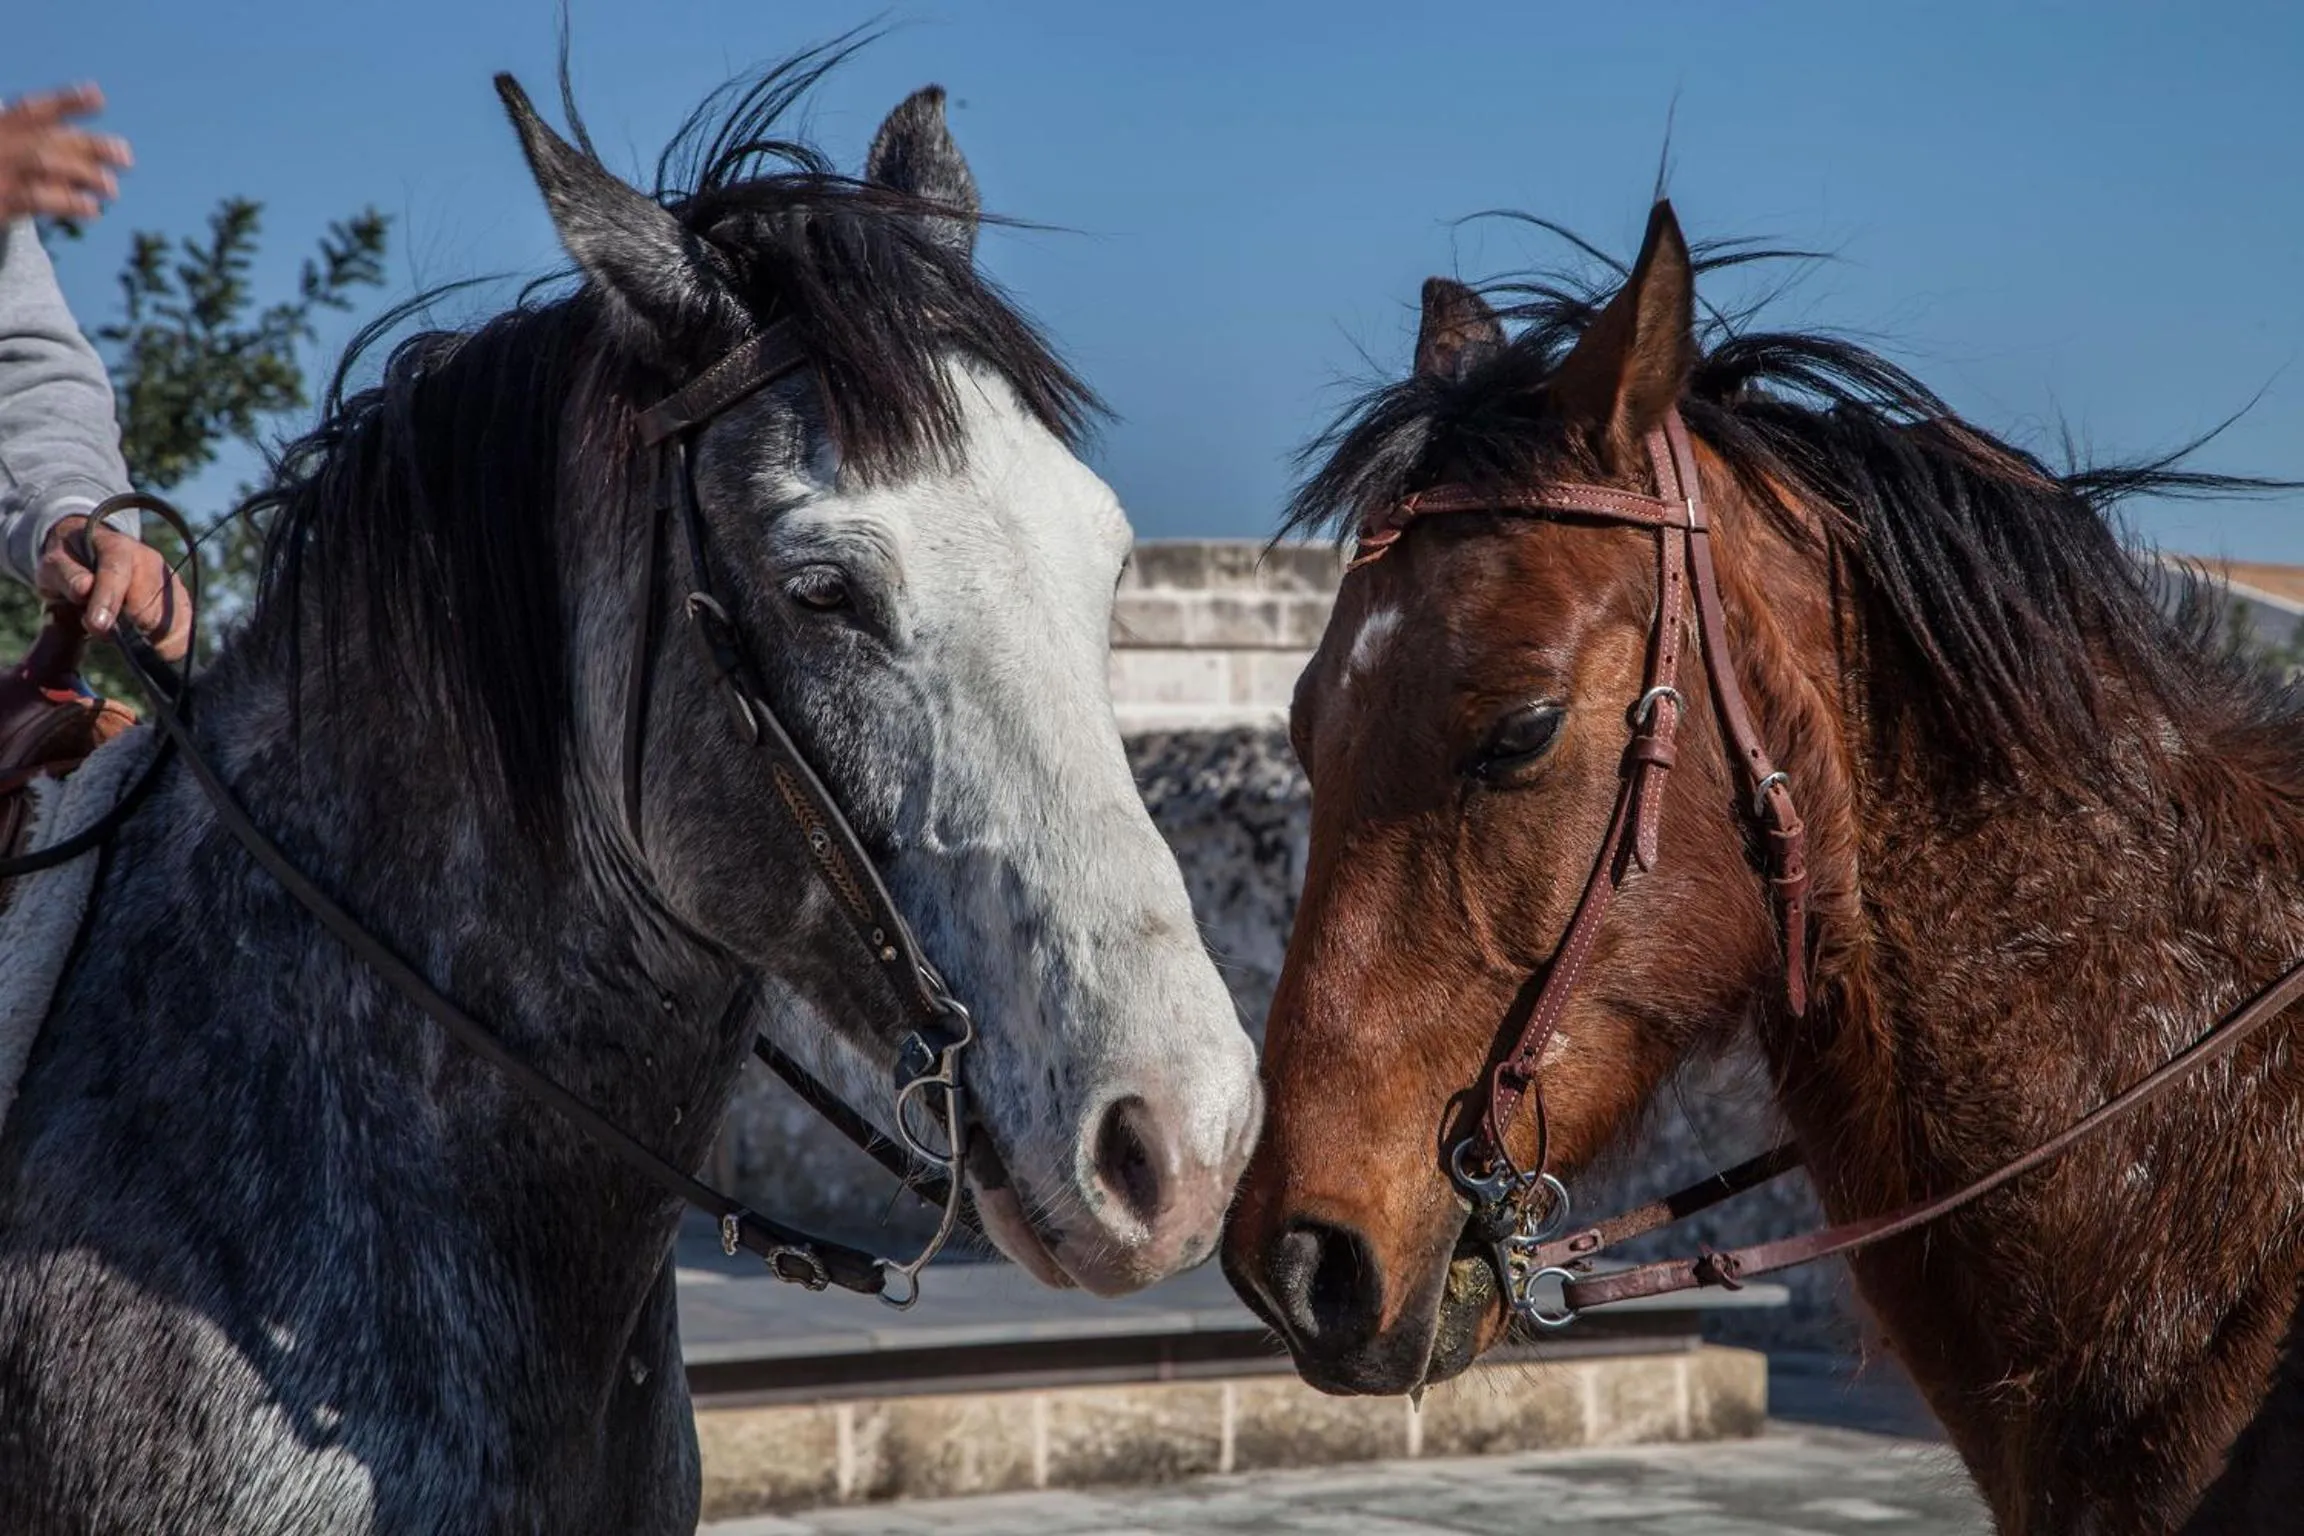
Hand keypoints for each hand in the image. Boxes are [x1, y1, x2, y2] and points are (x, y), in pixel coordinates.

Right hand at [0, 84, 131, 222]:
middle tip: (127, 157)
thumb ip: (41, 149)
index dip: (63, 102)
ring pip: (43, 162)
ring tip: (113, 188)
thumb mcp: (10, 152)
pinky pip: (36, 198)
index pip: (31, 110)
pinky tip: (93, 209)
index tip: (98, 95)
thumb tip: (96, 153)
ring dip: (82, 172)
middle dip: (88, 146)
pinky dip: (68, 202)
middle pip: (46, 137)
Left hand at [38, 515, 192, 662]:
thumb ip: (68, 576)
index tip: (98, 626)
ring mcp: (171, 581)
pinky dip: (168, 646)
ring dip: (148, 640)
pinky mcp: (181, 600)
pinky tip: (151, 647)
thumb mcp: (54, 564)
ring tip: (127, 637)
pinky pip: (184, 632)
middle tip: (101, 630)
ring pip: (171, 623)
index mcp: (117, 547)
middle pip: (148, 607)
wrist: (92, 554)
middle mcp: (151, 562)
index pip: (116, 574)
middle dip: (127, 629)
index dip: (108, 601)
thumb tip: (84, 590)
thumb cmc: (71, 563)